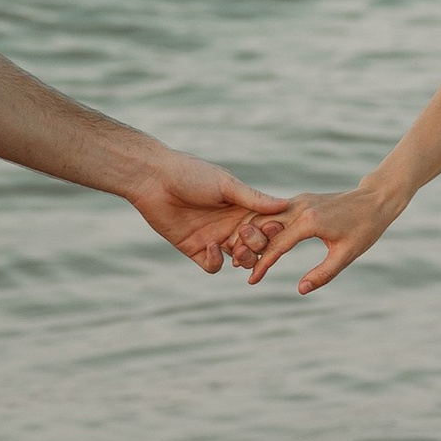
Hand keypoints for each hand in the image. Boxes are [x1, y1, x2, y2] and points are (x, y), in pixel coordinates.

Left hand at [126, 149, 290, 274]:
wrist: (154, 179)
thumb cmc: (191, 174)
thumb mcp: (226, 185)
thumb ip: (253, 198)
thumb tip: (286, 205)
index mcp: (242, 207)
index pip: (266, 226)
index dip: (271, 231)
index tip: (272, 229)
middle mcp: (230, 224)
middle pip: (256, 245)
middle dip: (257, 245)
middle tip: (246, 236)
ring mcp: (213, 237)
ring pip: (238, 259)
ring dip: (242, 258)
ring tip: (236, 249)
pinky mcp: (194, 248)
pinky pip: (213, 266)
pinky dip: (216, 261)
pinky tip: (211, 245)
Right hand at [240, 182, 399, 295]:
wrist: (375, 199)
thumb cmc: (364, 229)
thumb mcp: (346, 255)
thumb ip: (323, 273)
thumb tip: (300, 289)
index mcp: (309, 221)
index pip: (277, 245)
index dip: (262, 265)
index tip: (251, 281)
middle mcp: (299, 207)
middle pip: (262, 226)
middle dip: (248, 245)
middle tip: (236, 265)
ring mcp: (298, 201)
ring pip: (265, 216)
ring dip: (252, 233)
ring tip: (242, 254)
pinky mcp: (301, 200)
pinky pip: (275, 212)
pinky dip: (263, 225)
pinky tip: (257, 239)